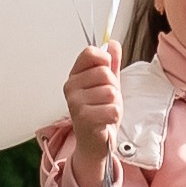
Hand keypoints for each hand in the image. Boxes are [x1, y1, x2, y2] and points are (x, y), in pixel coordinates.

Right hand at [64, 39, 120, 186]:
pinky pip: (113, 108)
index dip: (104, 59)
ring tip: (105, 112)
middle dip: (113, 87)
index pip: (90, 53)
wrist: (96, 143)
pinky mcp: (84, 119)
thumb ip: (111, 64)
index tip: (106, 70)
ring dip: (115, 103)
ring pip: (111, 91)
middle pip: (104, 73)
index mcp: (75, 75)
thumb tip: (114, 43)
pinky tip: (105, 121)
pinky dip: (115, 116)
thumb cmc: (100, 113)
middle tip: (106, 100)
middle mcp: (70, 87)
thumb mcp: (108, 85)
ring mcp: (75, 103)